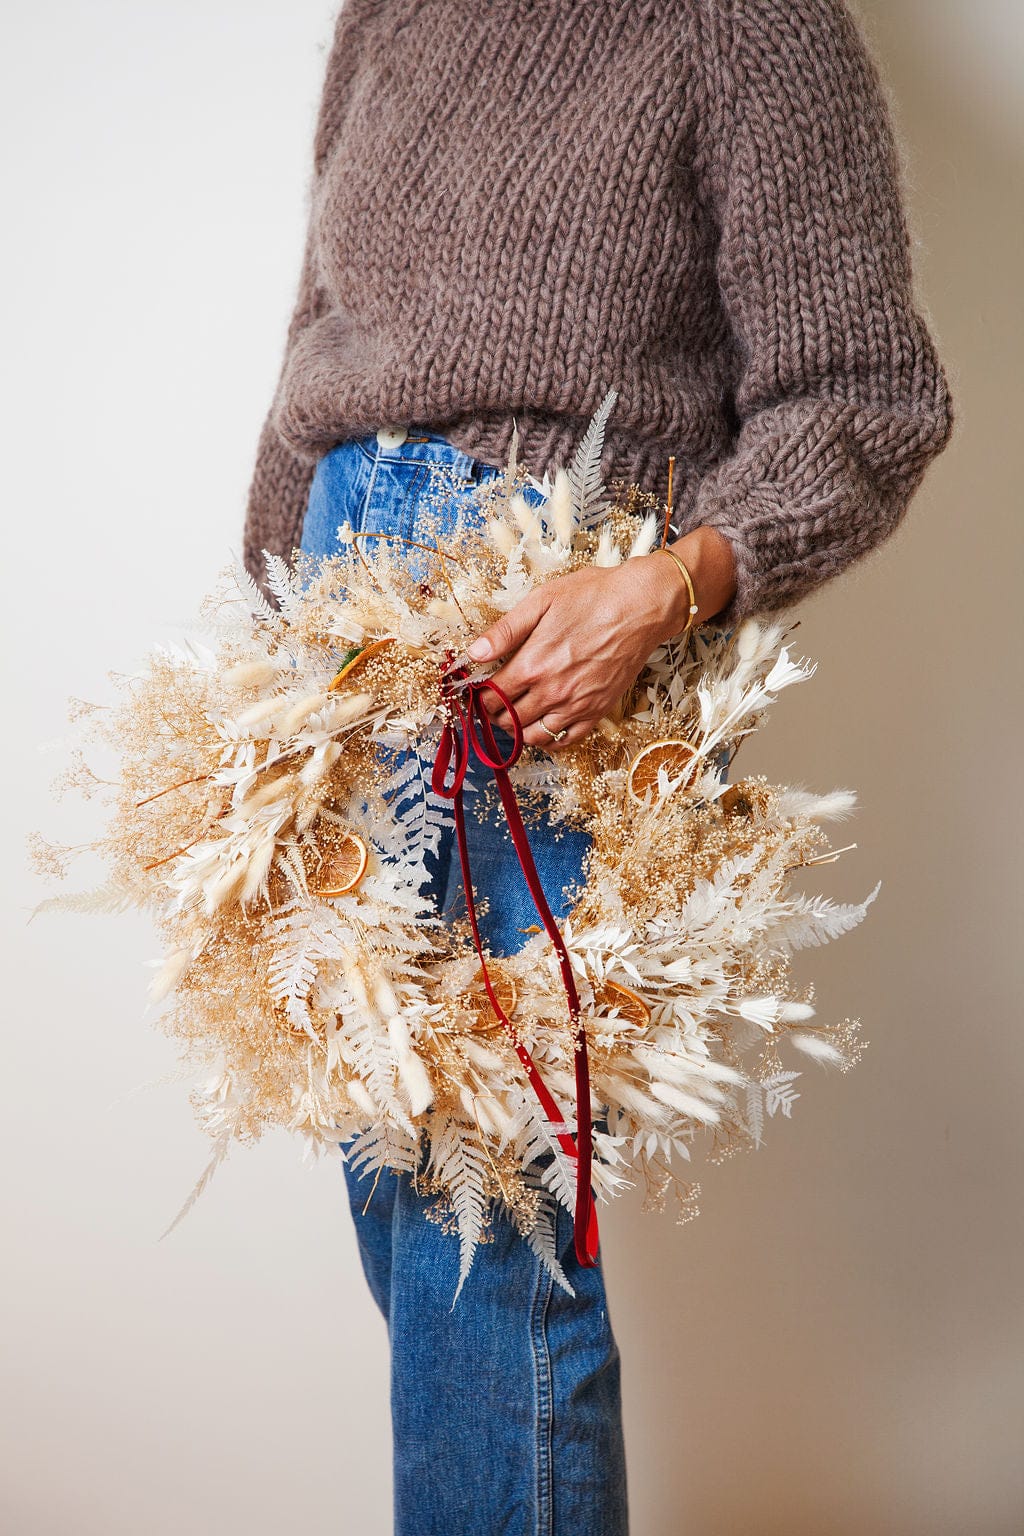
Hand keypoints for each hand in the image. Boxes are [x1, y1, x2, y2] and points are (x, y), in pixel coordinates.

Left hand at [467, 526, 736, 749]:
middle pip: (509, 720)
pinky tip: (543, 726)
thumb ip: (505, 631)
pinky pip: (567, 739)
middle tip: (492, 703)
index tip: (478, 689)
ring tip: (515, 715)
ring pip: (534, 736)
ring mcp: (577, 704)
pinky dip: (550, 739)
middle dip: (495, 714)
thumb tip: (474, 652)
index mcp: (534, 664)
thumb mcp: (542, 601)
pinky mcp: (598, 710)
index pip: (493, 696)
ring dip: (518, 730)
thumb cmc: (593, 596)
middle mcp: (553, 691)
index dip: (480, 695)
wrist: (642, 605)